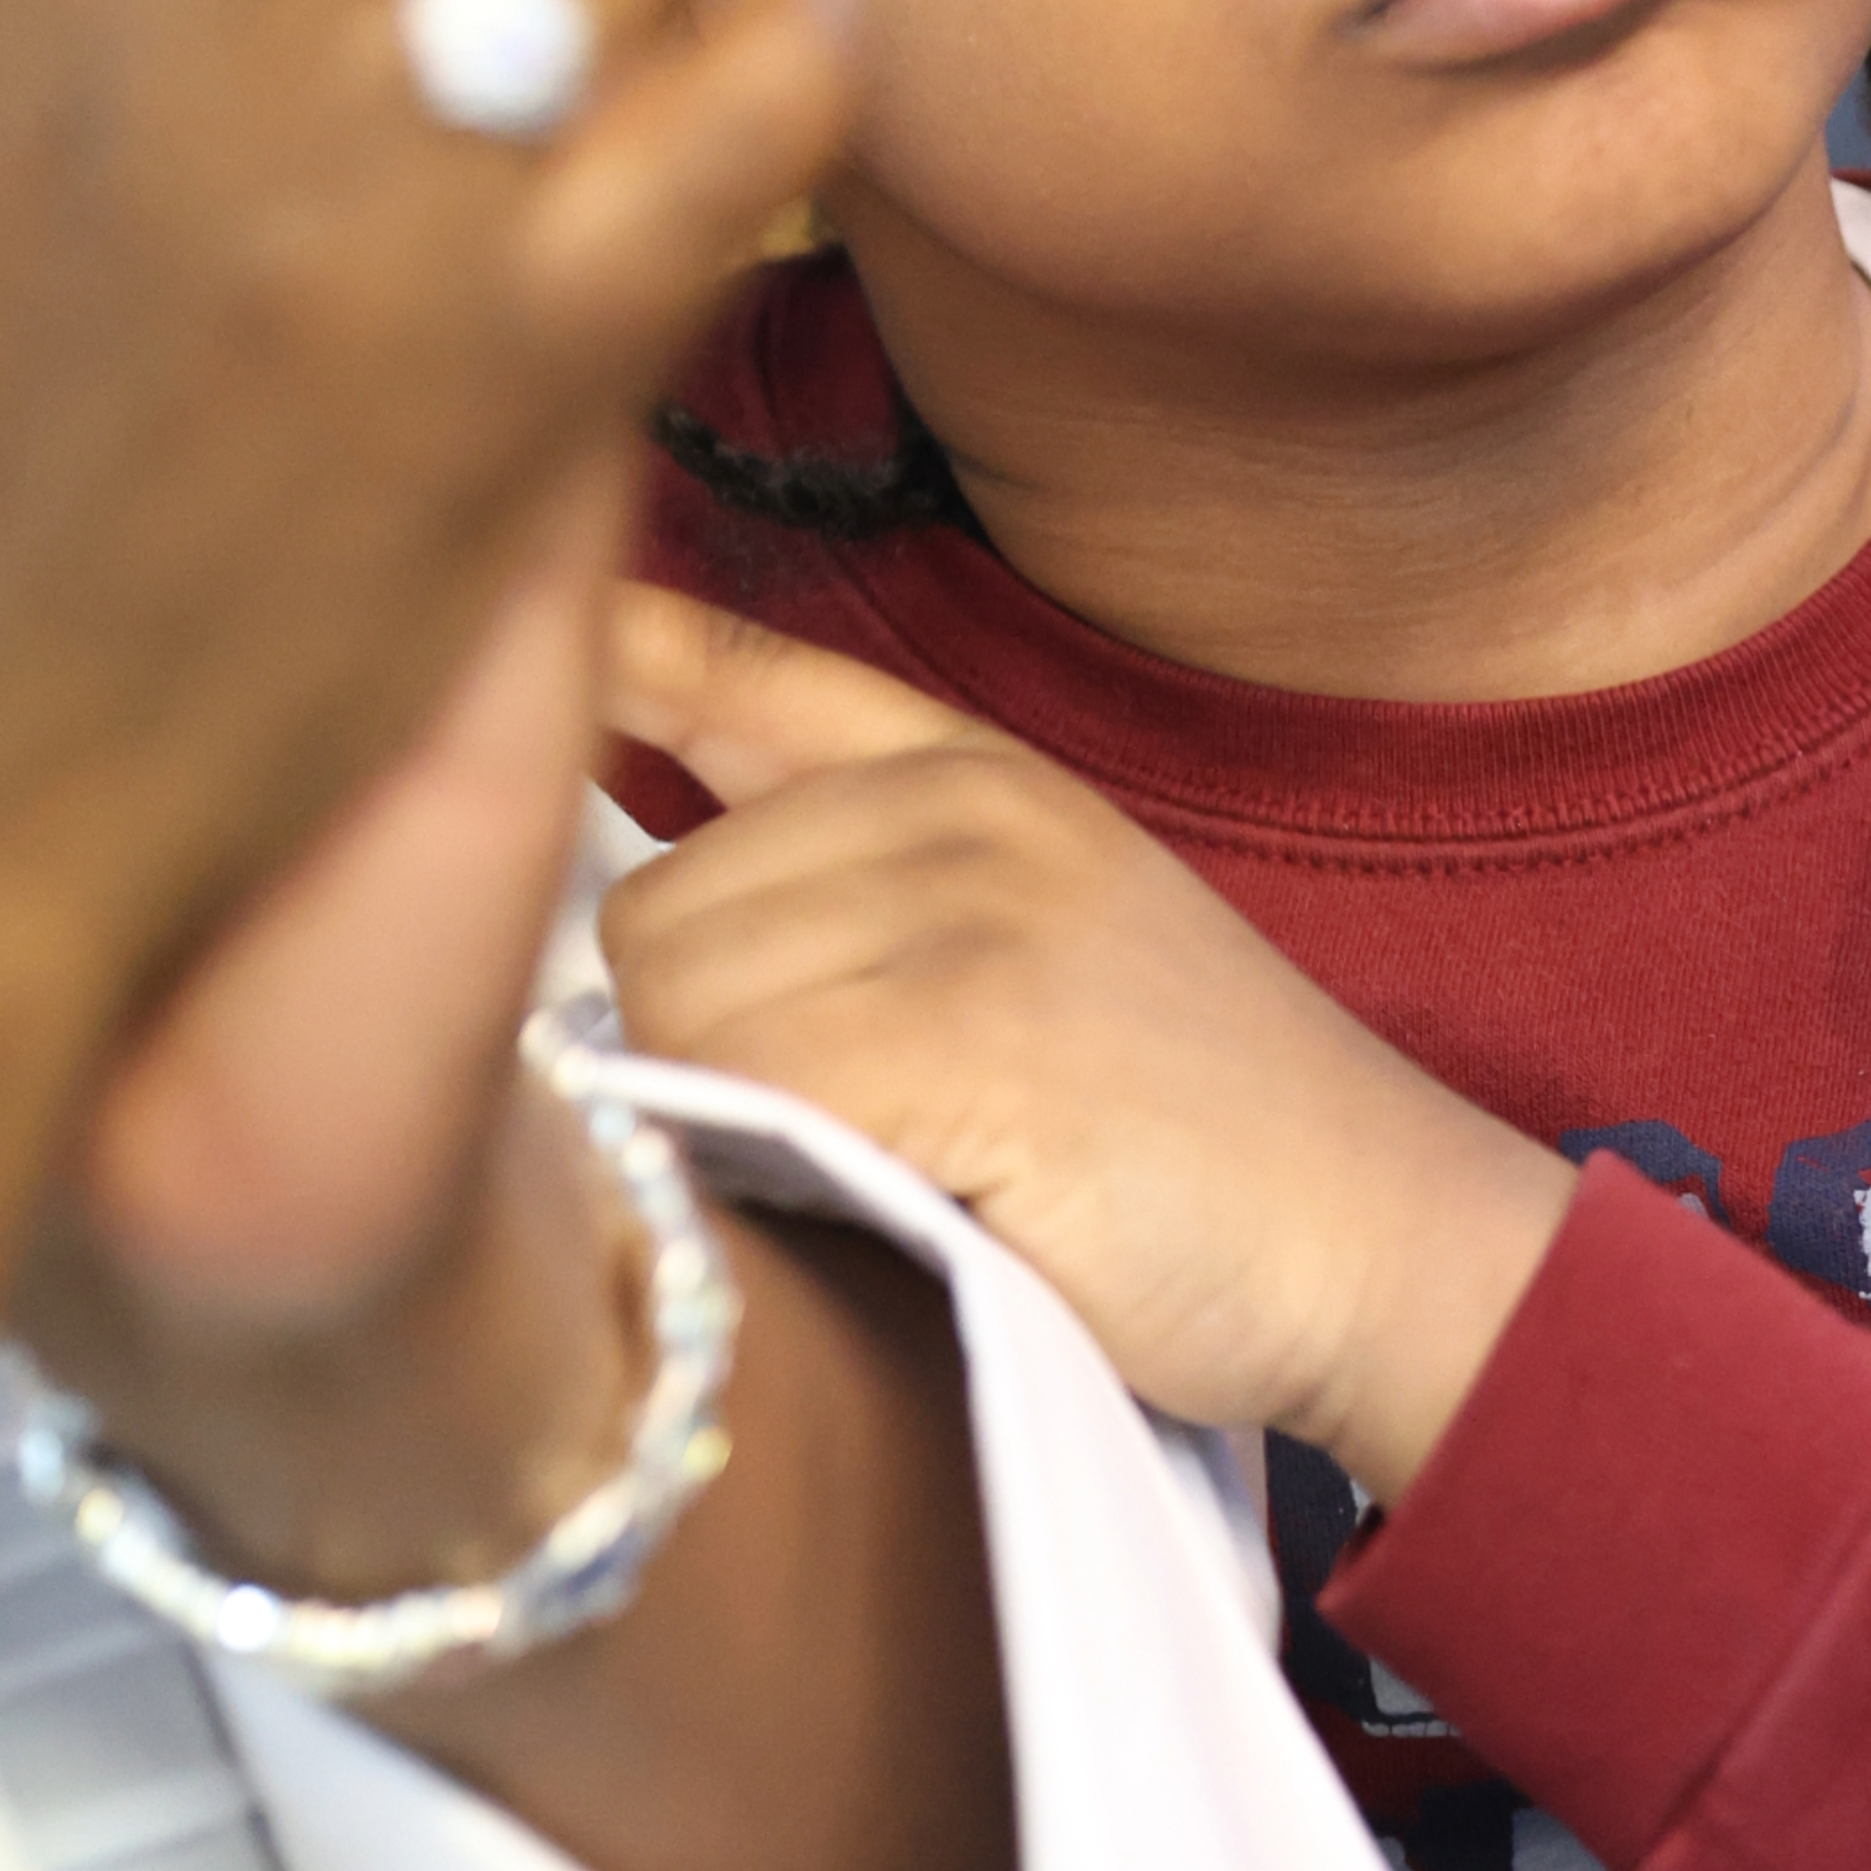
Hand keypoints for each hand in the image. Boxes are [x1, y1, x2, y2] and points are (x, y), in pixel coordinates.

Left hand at [600, 588, 1574, 1504]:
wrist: (1381, 1235)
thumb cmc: (1197, 1127)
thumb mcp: (1045, 937)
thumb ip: (862, 889)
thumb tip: (622, 914)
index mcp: (976, 773)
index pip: (744, 673)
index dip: (608, 656)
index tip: (488, 634)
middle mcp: (963, 808)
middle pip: (649, 910)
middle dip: (685, 1043)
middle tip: (825, 1139)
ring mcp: (970, 908)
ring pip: (670, 1010)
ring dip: (718, 1125)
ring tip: (870, 1176)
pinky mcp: (967, 1034)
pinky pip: (743, 1095)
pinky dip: (769, 1177)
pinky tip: (884, 1202)